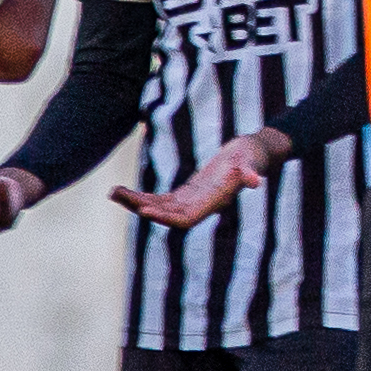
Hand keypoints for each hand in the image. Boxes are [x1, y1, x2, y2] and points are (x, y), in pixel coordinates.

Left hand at [113, 128, 282, 229]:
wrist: (256, 153)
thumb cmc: (254, 155)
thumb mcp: (253, 160)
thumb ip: (251, 171)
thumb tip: (255, 181)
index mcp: (214, 201)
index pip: (186, 217)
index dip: (165, 216)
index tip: (144, 210)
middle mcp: (201, 206)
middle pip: (166, 214)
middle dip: (140, 206)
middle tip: (115, 194)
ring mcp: (193, 201)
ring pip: (160, 207)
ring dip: (136, 202)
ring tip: (113, 192)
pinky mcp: (188, 193)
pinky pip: (162, 200)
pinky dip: (144, 197)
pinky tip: (126, 192)